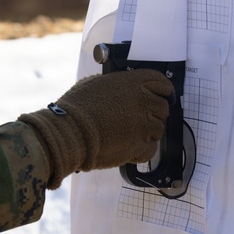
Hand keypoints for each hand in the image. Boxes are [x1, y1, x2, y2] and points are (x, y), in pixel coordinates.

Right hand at [18, 69, 172, 189]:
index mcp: (132, 82)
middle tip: (138, 119)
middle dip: (153, 114)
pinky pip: (151, 149)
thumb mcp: (95, 84)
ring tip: (127, 134)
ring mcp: (143, 125)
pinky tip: (127, 147)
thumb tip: (123, 90)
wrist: (69, 132)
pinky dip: (141, 151)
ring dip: (147, 133)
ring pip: (158, 130)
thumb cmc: (76, 108)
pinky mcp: (140, 146)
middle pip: (162, 108)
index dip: (164, 90)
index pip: (162, 83)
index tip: (163, 96)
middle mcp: (142, 101)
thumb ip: (116, 85)